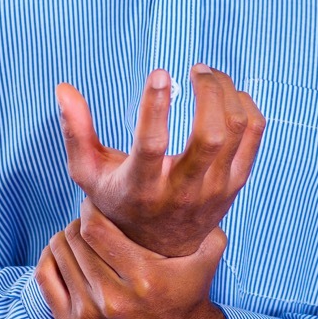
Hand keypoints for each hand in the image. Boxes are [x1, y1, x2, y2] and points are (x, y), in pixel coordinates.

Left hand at [35, 199, 229, 318]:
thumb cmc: (188, 295)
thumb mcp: (206, 258)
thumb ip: (207, 224)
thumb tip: (197, 193)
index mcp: (143, 277)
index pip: (95, 229)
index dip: (90, 208)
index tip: (96, 203)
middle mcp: (114, 299)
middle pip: (75, 240)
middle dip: (79, 221)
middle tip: (89, 218)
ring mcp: (90, 316)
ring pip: (60, 256)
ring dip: (66, 238)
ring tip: (79, 235)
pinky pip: (45, 280)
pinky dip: (49, 259)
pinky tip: (62, 252)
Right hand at [55, 64, 265, 256]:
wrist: (159, 249)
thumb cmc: (119, 200)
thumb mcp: (88, 173)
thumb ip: (76, 131)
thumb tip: (63, 89)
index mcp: (143, 187)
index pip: (152, 146)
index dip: (156, 107)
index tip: (160, 73)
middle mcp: (183, 191)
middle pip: (210, 136)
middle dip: (208, 93)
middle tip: (195, 70)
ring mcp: (215, 189)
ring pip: (236, 131)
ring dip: (226, 93)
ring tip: (208, 76)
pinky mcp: (236, 183)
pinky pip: (254, 136)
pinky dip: (246, 106)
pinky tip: (228, 94)